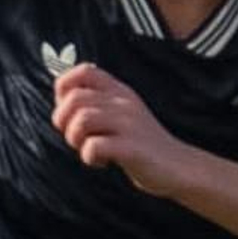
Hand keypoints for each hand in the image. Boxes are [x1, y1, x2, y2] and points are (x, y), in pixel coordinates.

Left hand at [51, 62, 190, 196]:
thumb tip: (60, 103)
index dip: (64, 90)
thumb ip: (97, 104)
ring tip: (87, 150)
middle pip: (74, 99)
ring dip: (75, 140)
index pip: (83, 71)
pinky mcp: (132, 147)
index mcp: (120, 91)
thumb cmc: (141, 144)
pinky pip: (94, 146)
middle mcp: (124, 102)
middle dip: (64, 122)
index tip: (70, 112)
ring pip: (81, 120)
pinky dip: (89, 157)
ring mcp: (129, 123)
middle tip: (76, 138)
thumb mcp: (121, 114)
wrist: (177, 167)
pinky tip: (101, 162)